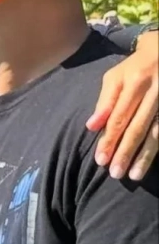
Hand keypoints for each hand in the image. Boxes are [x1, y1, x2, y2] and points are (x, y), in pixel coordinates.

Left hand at [87, 31, 157, 180]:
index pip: (119, 117)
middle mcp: (154, 93)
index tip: (100, 160)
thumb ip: (104, 101)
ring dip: (145, 157)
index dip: (109, 139)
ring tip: (133, 175)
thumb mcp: (115, 77)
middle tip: (115, 173)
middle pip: (138, 127)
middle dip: (125, 152)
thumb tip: (91, 127)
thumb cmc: (135, 68)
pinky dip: (158, 149)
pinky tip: (150, 164)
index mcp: (135, 83)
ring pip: (157, 133)